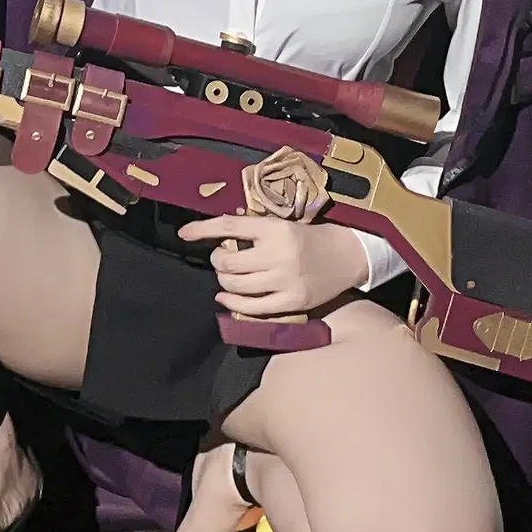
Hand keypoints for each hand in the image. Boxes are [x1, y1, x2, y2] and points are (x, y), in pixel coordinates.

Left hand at [177, 213, 368, 315]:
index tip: (184, 233)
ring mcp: (285, 280)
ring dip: (224, 280)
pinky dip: (232, 303)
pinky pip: (252, 307)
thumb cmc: (310, 237)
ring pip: (236, 285)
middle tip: (221, 258)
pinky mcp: (291, 302)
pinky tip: (226, 297)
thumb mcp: (283, 223)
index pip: (230, 226)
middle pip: (228, 261)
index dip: (202, 229)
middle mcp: (278, 254)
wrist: (347, 255)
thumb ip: (255, 230)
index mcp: (275, 228)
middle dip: (217, 260)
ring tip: (227, 275)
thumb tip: (217, 235)